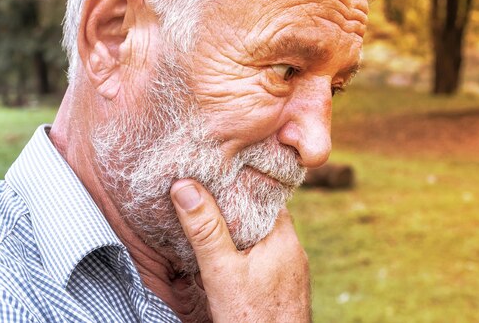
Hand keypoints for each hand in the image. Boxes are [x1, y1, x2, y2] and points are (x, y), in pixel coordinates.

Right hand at [170, 179, 310, 322]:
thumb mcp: (221, 271)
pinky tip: (228, 257)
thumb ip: (205, 230)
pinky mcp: (285, 287)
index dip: (241, 181)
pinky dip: (247, 251)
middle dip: (236, 205)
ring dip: (241, 229)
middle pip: (263, 214)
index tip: (217, 170)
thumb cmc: (252, 319)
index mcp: (284, 236)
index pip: (265, 193)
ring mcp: (292, 270)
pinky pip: (265, 257)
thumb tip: (185, 186)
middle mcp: (293, 249)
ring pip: (264, 237)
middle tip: (206, 191)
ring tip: (212, 220)